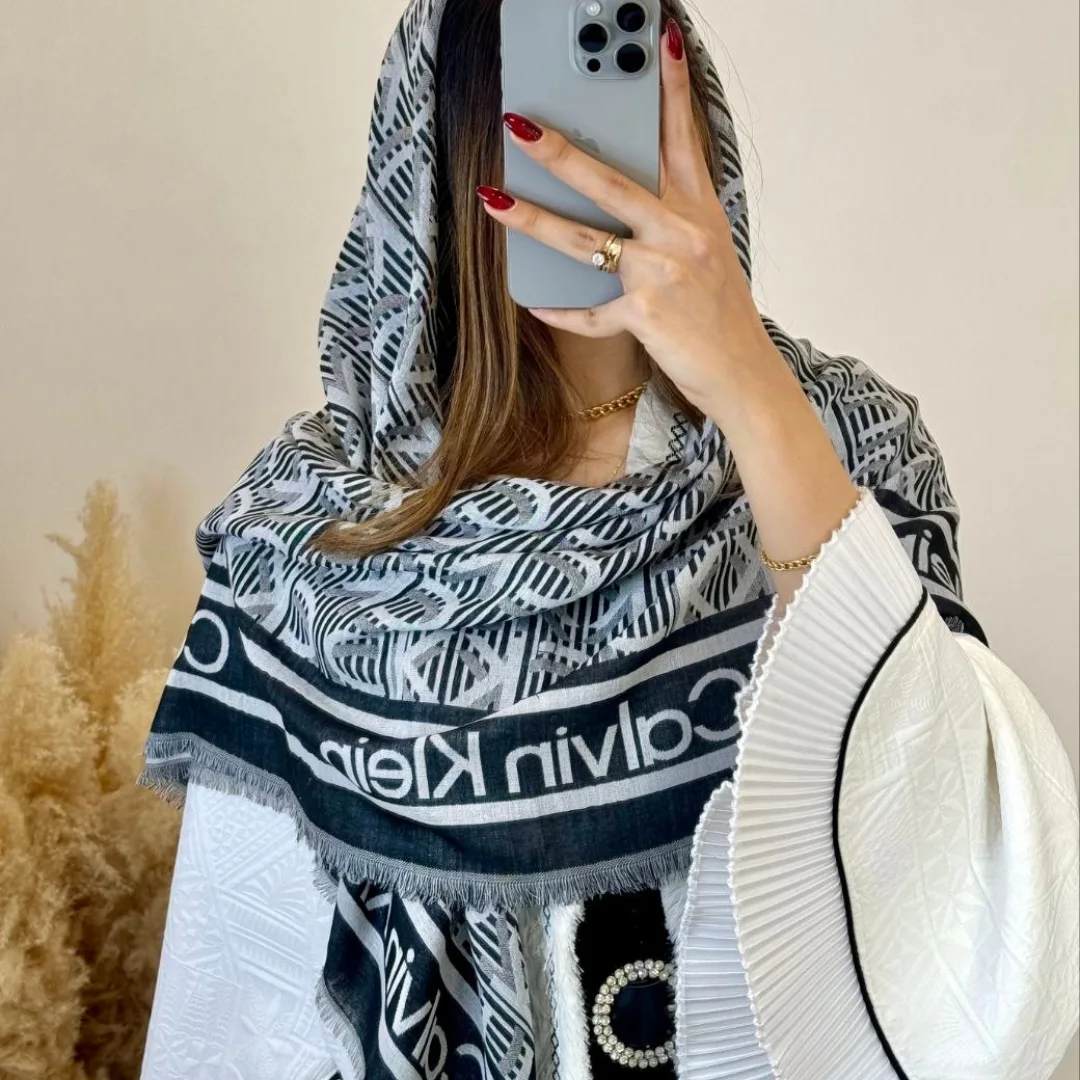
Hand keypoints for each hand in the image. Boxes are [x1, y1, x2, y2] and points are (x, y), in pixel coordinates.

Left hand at [481, 17, 858, 592]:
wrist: (746, 376)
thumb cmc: (722, 316)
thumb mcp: (709, 255)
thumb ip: (670, 222)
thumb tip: (616, 203)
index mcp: (700, 213)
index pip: (683, 139)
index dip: (669, 88)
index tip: (657, 39)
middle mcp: (681, 236)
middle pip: (612, 182)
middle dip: (561, 150)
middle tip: (520, 123)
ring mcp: (662, 275)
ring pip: (585, 240)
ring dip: (533, 219)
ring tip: (493, 198)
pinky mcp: (644, 317)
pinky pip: (588, 313)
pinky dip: (559, 311)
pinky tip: (531, 301)